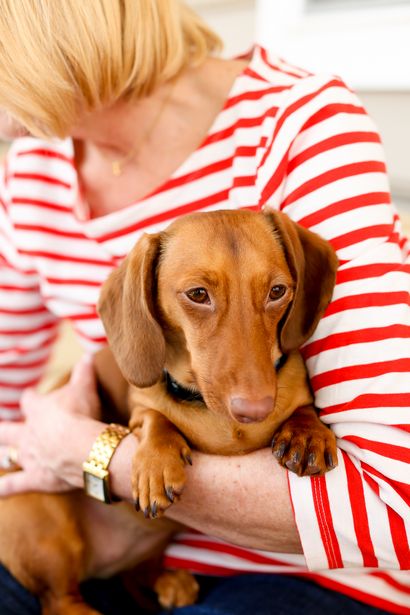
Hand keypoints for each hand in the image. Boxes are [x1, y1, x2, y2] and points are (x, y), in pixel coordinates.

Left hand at [0, 354, 101, 495]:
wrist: (82, 447)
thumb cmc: (81, 414)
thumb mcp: (85, 388)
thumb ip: (84, 373)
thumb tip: (88, 355)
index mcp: (37, 410)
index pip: (29, 400)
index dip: (30, 398)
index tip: (29, 396)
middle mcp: (27, 434)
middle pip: (7, 430)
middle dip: (3, 430)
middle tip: (1, 430)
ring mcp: (29, 457)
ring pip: (7, 456)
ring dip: (3, 456)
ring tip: (0, 456)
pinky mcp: (36, 478)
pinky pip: (13, 485)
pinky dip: (4, 489)